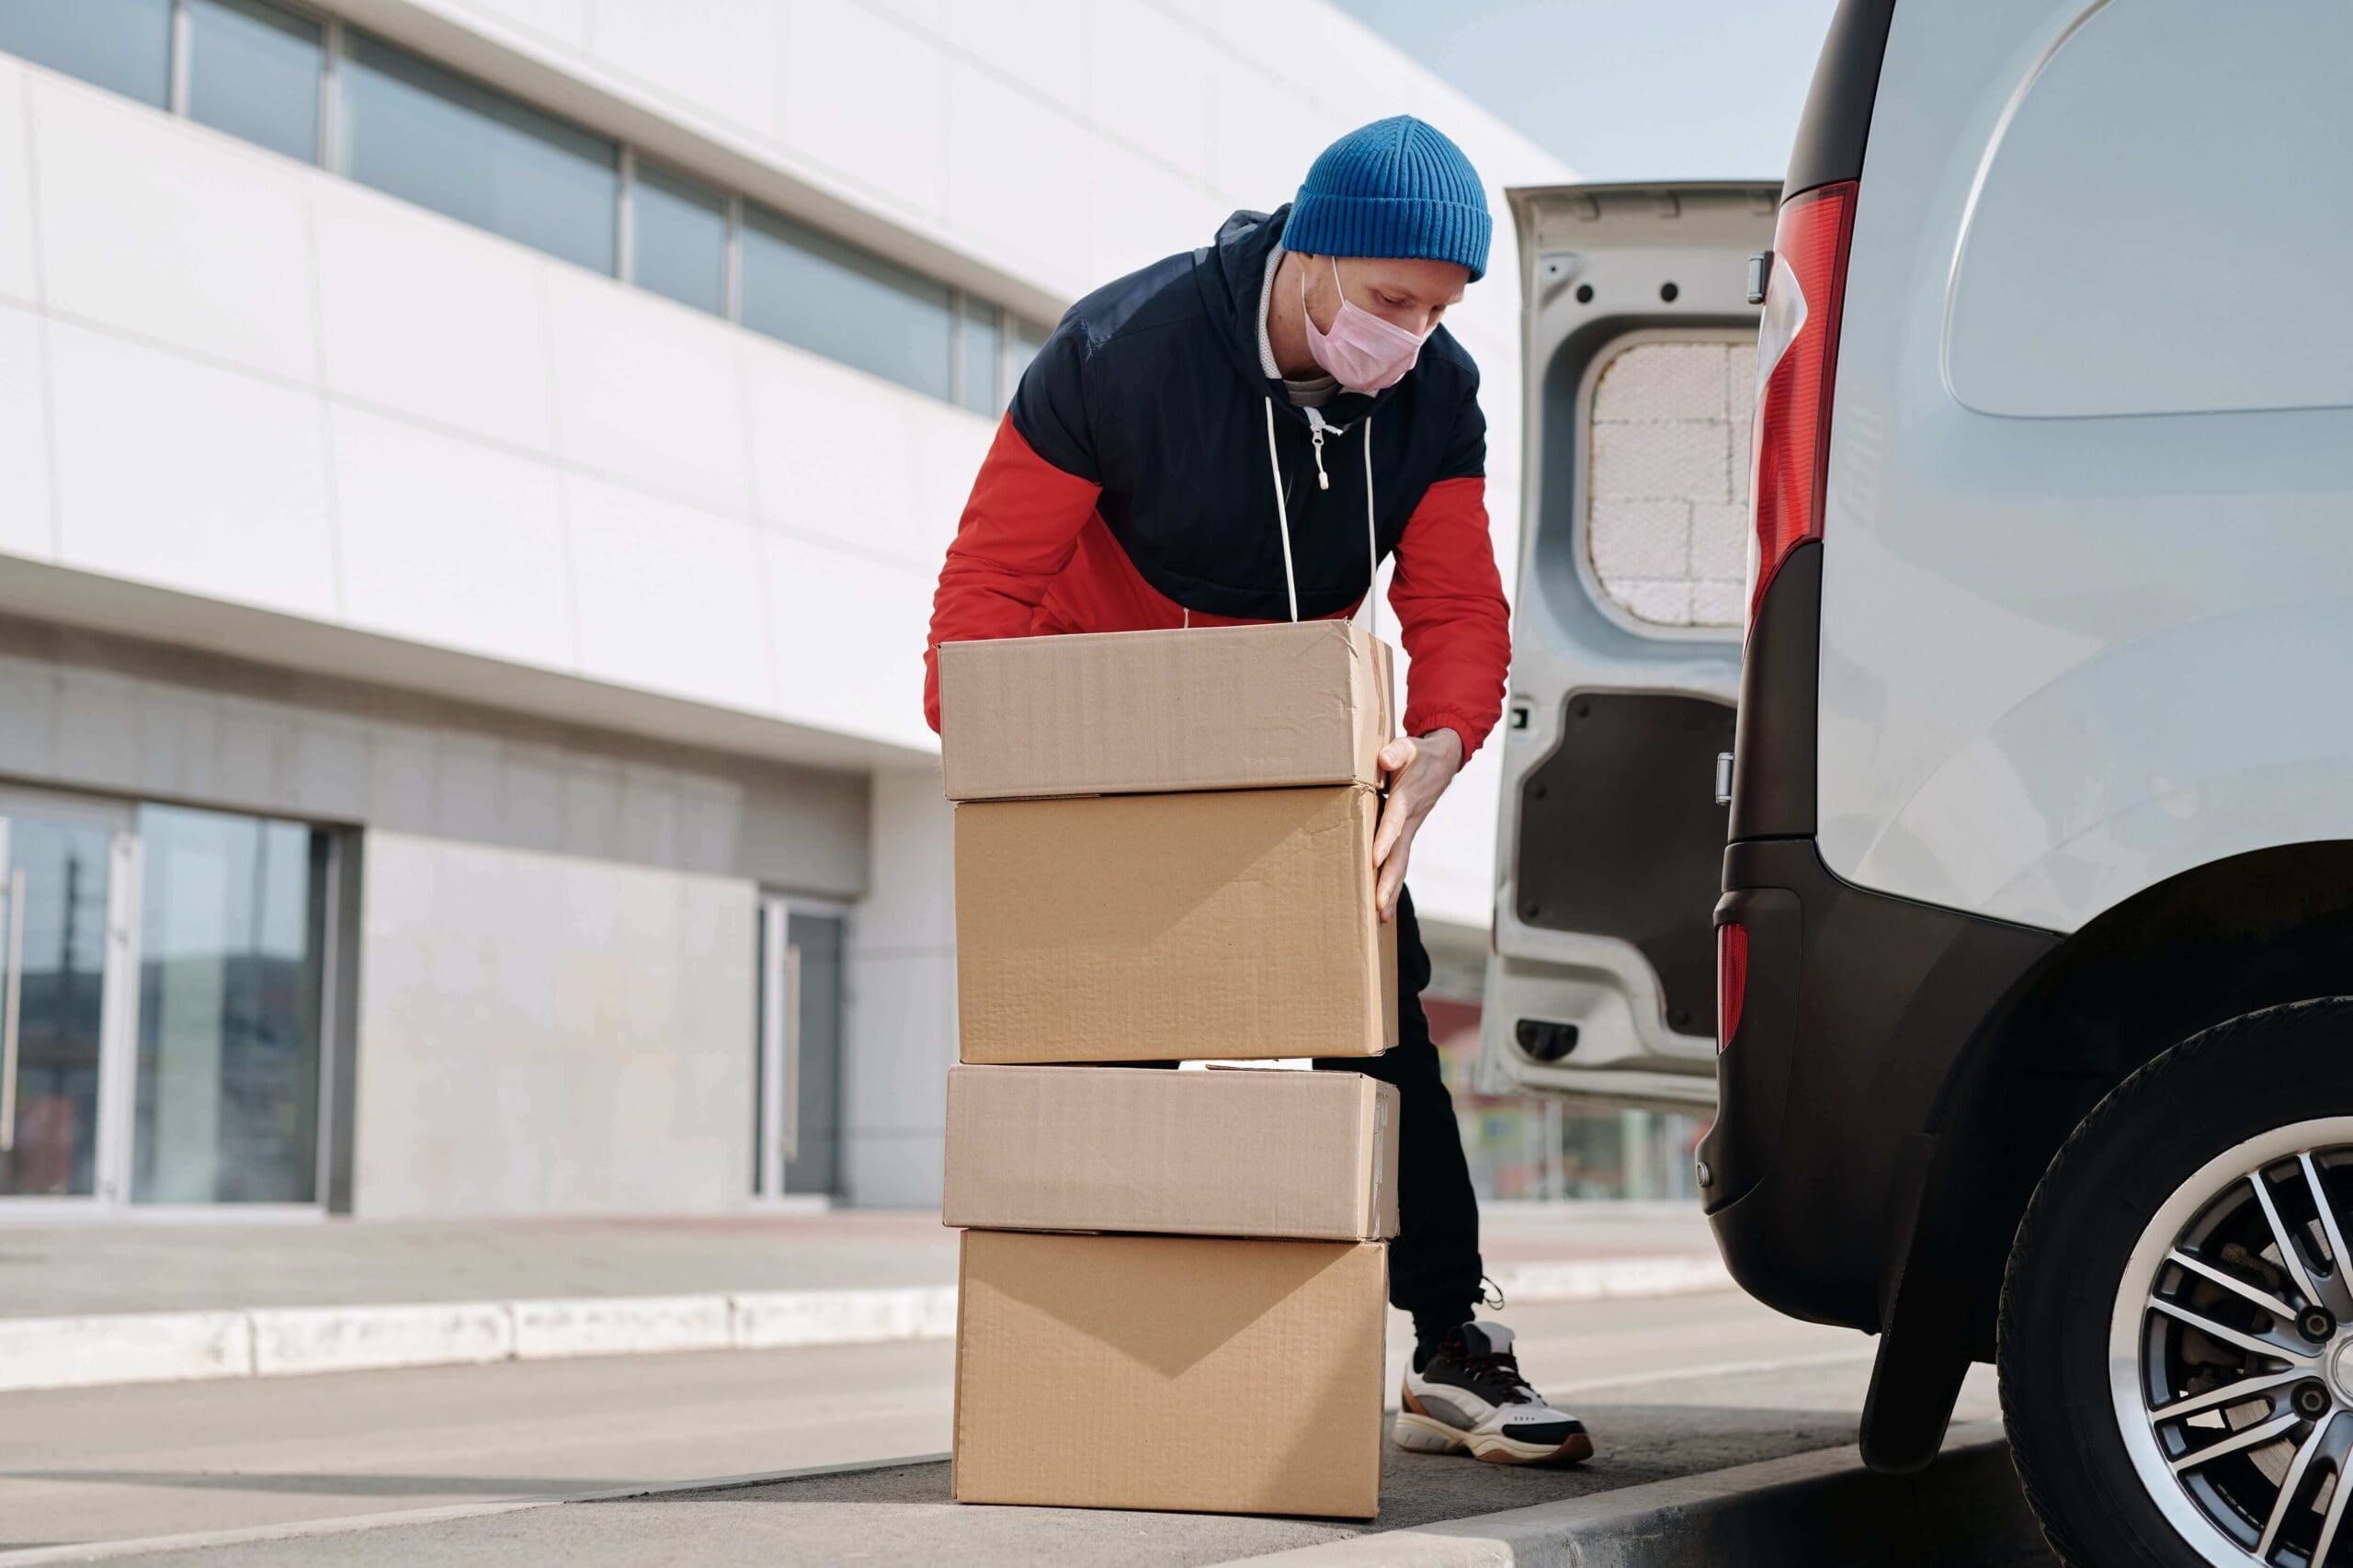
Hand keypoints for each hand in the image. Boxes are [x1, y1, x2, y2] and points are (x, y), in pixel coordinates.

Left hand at [1372, 729, 1463, 923]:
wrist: (1443, 760)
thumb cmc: (1421, 754)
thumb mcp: (1409, 746)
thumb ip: (1397, 751)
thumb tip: (1385, 759)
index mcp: (1406, 799)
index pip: (1394, 821)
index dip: (1385, 839)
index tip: (1375, 859)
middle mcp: (1410, 820)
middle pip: (1400, 855)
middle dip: (1389, 882)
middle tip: (1378, 906)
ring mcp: (1411, 829)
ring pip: (1402, 863)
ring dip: (1392, 889)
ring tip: (1381, 916)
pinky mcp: (1408, 833)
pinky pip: (1401, 860)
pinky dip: (1393, 882)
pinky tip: (1384, 902)